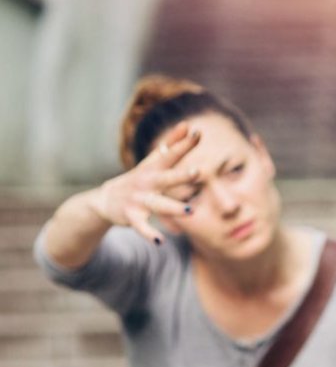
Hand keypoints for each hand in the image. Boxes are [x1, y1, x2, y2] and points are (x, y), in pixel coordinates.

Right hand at [92, 122, 200, 243]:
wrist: (105, 199)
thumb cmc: (139, 178)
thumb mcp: (153, 161)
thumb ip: (172, 144)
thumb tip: (188, 125)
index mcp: (154, 167)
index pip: (170, 153)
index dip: (184, 144)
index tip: (198, 133)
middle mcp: (147, 182)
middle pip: (167, 177)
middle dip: (182, 175)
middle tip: (199, 172)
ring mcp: (139, 199)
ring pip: (158, 204)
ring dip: (173, 207)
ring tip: (190, 211)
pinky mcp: (131, 216)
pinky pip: (142, 227)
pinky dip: (149, 234)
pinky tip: (160, 241)